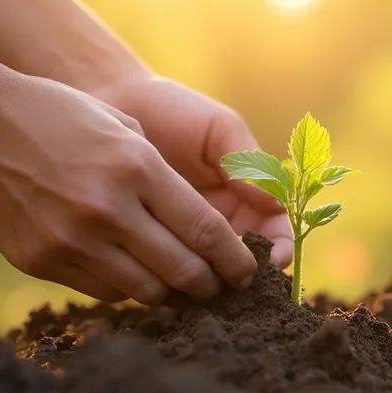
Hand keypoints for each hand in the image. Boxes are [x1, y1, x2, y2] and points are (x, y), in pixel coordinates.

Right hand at [0, 67, 258, 304]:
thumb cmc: (59, 114)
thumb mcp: (123, 129)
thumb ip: (163, 178)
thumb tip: (204, 228)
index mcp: (137, 168)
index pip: (206, 232)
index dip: (235, 259)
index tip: (249, 271)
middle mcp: (108, 208)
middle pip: (183, 270)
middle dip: (211, 285)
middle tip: (222, 288)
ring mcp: (70, 238)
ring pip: (145, 290)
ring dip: (172, 294)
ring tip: (184, 289)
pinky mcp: (40, 260)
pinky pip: (103, 289)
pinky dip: (127, 287)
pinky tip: (134, 275)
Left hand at [86, 75, 293, 265]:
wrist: (112, 102)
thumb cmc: (171, 109)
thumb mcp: (217, 128)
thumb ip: (247, 162)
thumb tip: (273, 204)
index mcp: (245, 193)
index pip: (274, 231)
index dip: (279, 249)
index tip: (273, 261)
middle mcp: (221, 219)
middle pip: (246, 261)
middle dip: (246, 276)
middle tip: (236, 285)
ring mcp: (185, 233)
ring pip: (209, 272)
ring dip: (213, 284)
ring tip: (205, 289)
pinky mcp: (150, 242)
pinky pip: (166, 269)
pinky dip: (173, 280)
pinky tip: (169, 282)